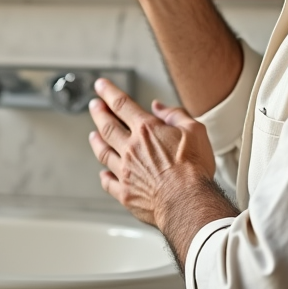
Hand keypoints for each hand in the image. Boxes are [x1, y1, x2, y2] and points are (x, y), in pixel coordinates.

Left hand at [87, 78, 216, 228]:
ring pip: (103, 153)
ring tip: (92, 135)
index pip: (121, 104)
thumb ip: (175, 115)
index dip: (108, 92)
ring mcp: (125, 171)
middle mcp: (131, 149)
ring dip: (96, 142)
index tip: (100, 85)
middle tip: (93, 105)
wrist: (187, 202)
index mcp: (147, 131)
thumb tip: (159, 107)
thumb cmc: (194, 168)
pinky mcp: (125, 193)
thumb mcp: (195, 130)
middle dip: (98, 113)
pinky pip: (108, 182)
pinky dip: (105, 176)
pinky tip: (103, 173)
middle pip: (107, 126)